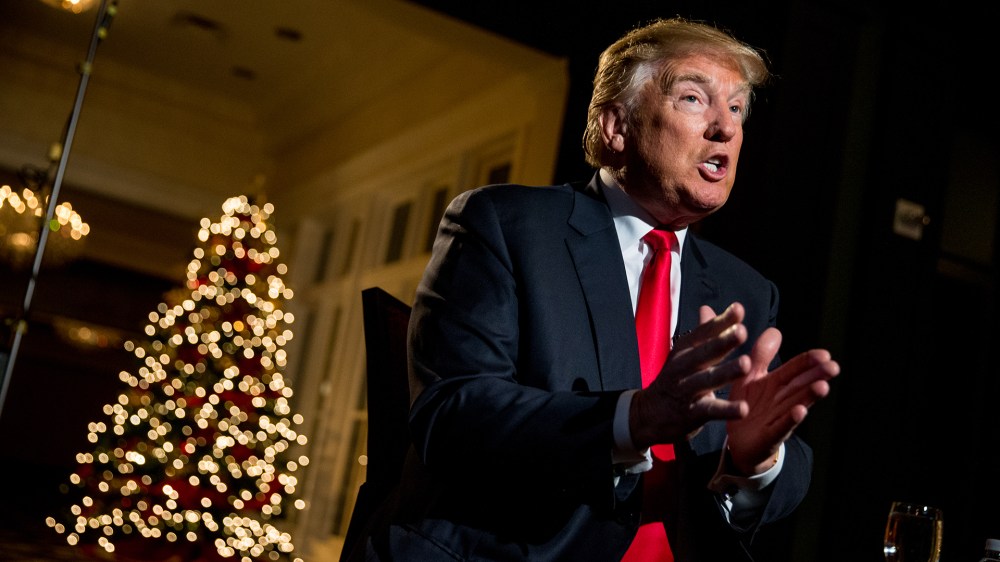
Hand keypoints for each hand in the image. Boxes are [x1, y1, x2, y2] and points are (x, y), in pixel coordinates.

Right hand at [629, 303, 752, 449]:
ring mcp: (686, 390)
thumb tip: (709, 308)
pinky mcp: (691, 413)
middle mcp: (683, 367)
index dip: (721, 321)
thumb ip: (704, 333)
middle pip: (705, 352)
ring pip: (708, 379)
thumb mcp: (686, 353)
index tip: (738, 309)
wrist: (648, 414)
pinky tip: (744, 409)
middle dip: (723, 342)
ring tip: (746, 365)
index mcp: (685, 350)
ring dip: (727, 372)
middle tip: (742, 332)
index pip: (704, 332)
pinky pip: (711, 410)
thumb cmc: (675, 380)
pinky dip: (727, 410)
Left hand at [725, 322, 839, 474]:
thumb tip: (775, 330)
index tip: (825, 354)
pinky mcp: (769, 436)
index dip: (808, 362)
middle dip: (816, 377)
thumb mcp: (749, 377)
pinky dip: (790, 420)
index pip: (795, 370)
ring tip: (822, 387)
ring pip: (796, 405)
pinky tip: (800, 412)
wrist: (737, 442)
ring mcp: (777, 418)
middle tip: (833, 367)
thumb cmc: (747, 406)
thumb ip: (761, 355)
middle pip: (801, 386)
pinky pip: (781, 427)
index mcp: (776, 383)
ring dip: (809, 397)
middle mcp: (781, 400)